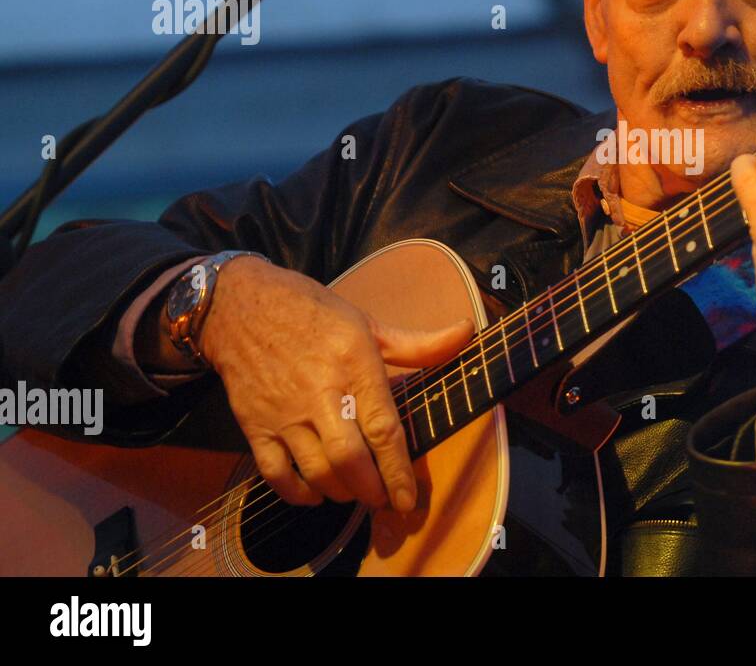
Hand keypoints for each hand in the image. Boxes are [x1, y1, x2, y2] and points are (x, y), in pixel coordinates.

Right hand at [195, 255, 475, 510]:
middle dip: (371, 489)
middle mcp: (320, 392)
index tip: (408, 497)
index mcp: (354, 365)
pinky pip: (275, 473)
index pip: (383, 427)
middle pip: (349, 458)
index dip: (398, 469)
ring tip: (356, 493)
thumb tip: (466, 333)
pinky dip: (296, 493)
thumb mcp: (367, 323)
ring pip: (315, 470)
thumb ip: (417, 343)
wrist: (240, 306)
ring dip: (340, 492)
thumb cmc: (311, 312)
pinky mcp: (254, 424)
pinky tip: (314, 493)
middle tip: (384, 499)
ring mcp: (284, 412)